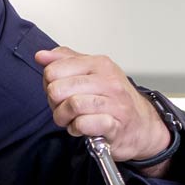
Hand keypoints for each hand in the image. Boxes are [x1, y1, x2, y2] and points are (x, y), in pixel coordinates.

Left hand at [32, 47, 169, 160]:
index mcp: (99, 64)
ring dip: (64, 117)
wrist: (142, 126)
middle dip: (54, 103)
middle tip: (63, 107)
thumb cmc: (114, 99)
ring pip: (71, 105)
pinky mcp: (115, 126)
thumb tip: (41, 56)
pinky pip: (83, 124)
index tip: (60, 90)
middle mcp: (109, 81)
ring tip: (71, 119)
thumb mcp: (91, 73)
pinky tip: (81, 128)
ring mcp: (114, 103)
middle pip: (58, 89)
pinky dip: (77, 129)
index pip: (54, 69)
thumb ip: (65, 61)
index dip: (49, 84)